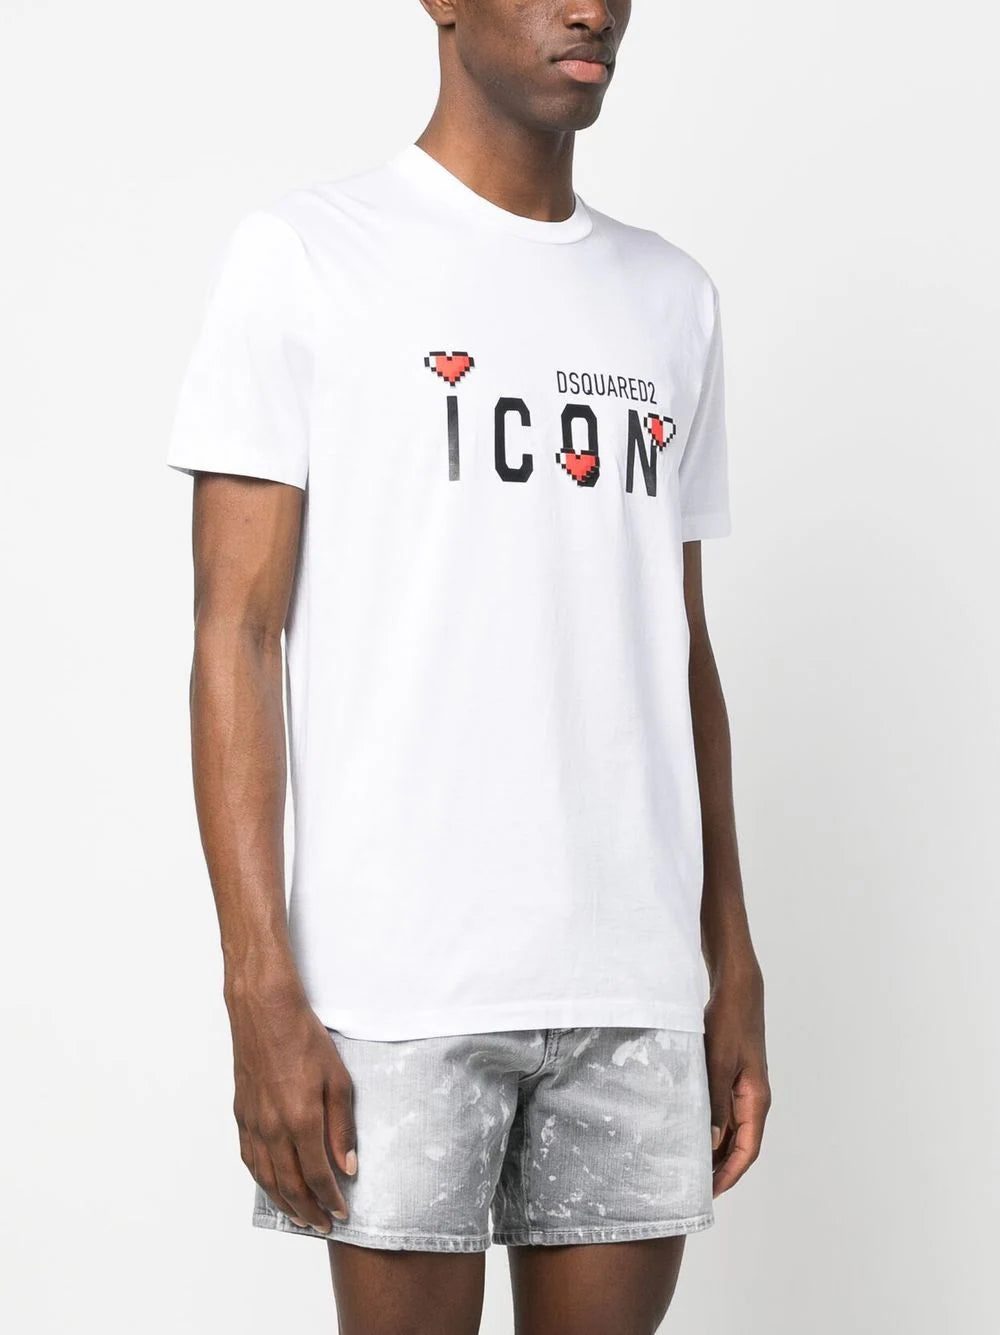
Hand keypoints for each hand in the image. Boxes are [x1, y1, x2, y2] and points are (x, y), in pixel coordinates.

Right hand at [228, 986, 356, 1231]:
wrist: (265, 1012)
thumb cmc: (305, 1039)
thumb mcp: (339, 1080)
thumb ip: (342, 1127)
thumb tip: (348, 1166)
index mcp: (301, 1120)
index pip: (317, 1176)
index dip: (331, 1199)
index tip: (343, 1212)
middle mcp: (273, 1129)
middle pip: (290, 1186)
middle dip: (309, 1211)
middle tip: (323, 1225)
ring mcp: (253, 1123)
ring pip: (267, 1179)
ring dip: (284, 1203)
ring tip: (300, 1217)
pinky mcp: (241, 1115)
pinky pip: (250, 1159)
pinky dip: (262, 1181)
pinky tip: (272, 1186)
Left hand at [703, 959, 769, 1196]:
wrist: (737, 990)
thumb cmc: (729, 1022)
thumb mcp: (718, 1063)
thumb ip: (715, 1102)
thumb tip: (712, 1141)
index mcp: (756, 1100)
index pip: (747, 1150)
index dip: (730, 1174)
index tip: (710, 1193)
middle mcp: (753, 1099)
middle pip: (740, 1145)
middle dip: (720, 1168)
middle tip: (694, 1188)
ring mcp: (743, 1089)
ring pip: (731, 1130)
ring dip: (714, 1149)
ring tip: (689, 1167)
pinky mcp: (733, 1078)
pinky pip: (723, 1112)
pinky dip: (710, 1127)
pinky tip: (691, 1131)